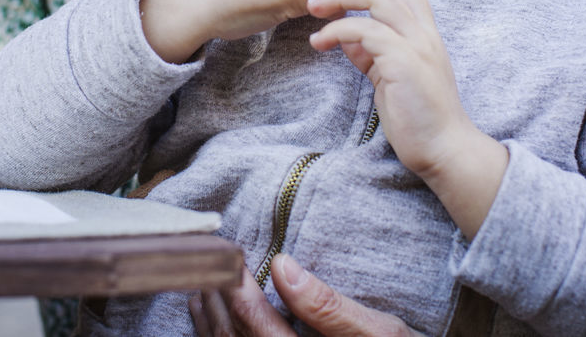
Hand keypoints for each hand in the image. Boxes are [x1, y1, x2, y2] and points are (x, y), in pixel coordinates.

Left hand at [190, 255, 424, 336]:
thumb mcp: (382, 335)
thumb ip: (330, 308)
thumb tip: (283, 268)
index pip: (257, 331)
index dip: (238, 292)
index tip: (231, 256)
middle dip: (215, 303)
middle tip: (205, 263)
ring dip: (209, 322)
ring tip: (202, 286)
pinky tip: (214, 320)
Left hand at [306, 0, 507, 237]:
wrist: (443, 149)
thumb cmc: (417, 116)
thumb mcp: (390, 75)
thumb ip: (371, 52)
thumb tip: (346, 36)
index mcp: (425, 33)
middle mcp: (425, 33)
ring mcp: (416, 46)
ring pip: (377, 0)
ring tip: (312, 6)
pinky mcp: (403, 63)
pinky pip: (365, 32)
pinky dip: (337, 30)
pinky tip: (319, 42)